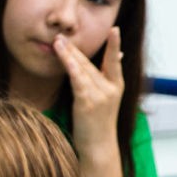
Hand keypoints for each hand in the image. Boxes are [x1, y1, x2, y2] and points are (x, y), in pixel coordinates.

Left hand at [56, 27, 122, 161]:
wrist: (98, 147)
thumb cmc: (98, 123)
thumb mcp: (106, 99)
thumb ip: (107, 78)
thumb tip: (118, 56)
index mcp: (117, 86)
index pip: (115, 61)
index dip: (114, 44)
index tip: (113, 29)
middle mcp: (111, 88)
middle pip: (91, 63)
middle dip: (75, 48)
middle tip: (62, 35)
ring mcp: (101, 95)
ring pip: (82, 69)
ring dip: (68, 54)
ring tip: (58, 41)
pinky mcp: (88, 102)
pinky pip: (77, 80)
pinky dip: (70, 66)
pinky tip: (63, 57)